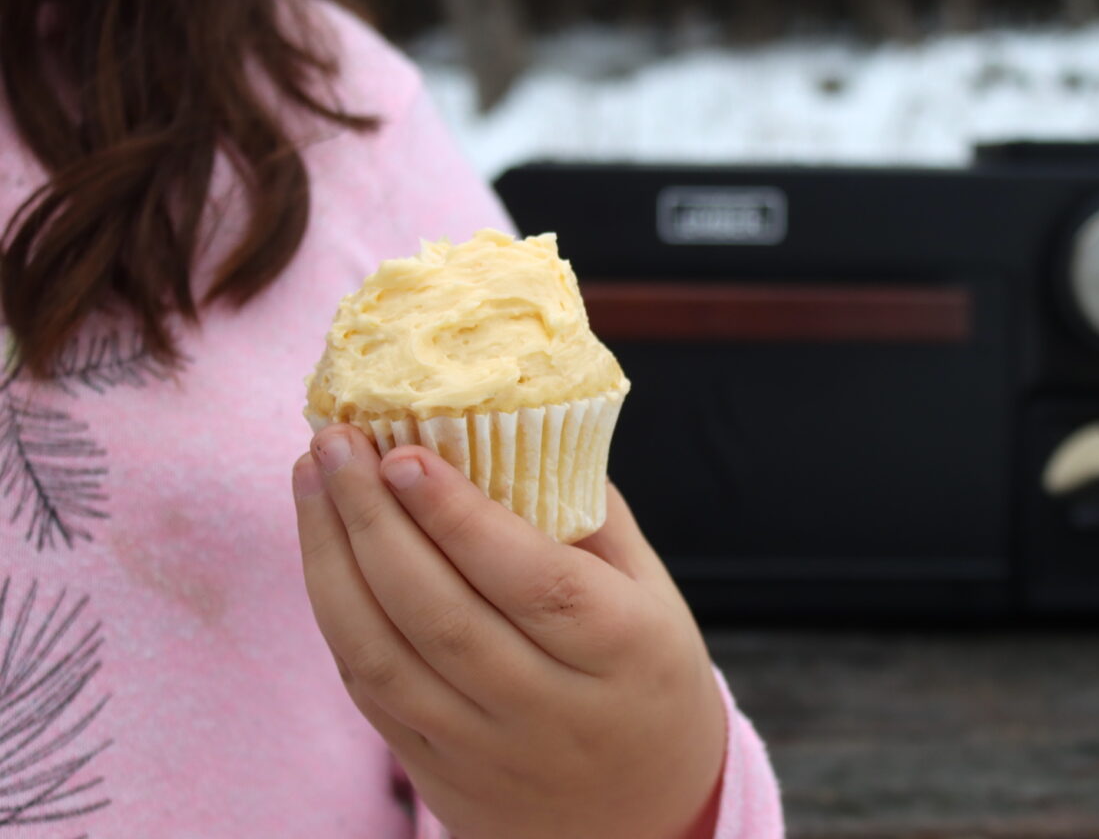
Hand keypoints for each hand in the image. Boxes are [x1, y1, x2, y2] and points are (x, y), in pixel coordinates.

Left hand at [292, 425, 725, 838]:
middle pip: (442, 615)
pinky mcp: (438, 775)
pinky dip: (337, 615)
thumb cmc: (648, 679)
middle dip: (373, 519)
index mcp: (623, 652)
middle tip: (336, 441)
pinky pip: (371, 694)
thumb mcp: (656, 597)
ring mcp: (487, 751)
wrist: (643, 820)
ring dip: (333, 561)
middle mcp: (552, 710)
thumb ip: (591, 520)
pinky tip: (323, 551)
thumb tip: (513, 428)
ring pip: (387, 657)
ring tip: (311, 478)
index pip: (533, 580)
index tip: (404, 453)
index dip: (461, 518)